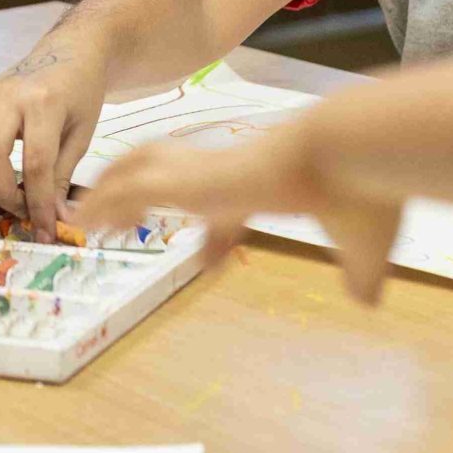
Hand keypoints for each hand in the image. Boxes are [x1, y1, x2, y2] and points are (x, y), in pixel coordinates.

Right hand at [0, 41, 107, 237]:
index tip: (45, 230)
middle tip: (20, 209)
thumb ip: (62, 177)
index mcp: (44, 103)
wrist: (66, 53)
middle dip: (3, 194)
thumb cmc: (79, 93)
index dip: (39, 204)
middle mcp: (7, 97)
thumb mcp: (82, 135)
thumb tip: (54, 219)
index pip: (35, 163)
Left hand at [76, 122, 403, 304]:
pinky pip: (131, 189)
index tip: (206, 259)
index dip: (216, 233)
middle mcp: (230, 170)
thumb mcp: (365, 245)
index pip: (230, 202)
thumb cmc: (364, 195)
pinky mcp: (192, 180)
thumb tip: (368, 300)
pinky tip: (83, 219)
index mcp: (267, 180)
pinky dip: (105, 203)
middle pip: (168, 172)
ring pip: (141, 174)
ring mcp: (208, 171)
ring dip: (110, 193)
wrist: (352, 153)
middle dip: (139, 191)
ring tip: (83, 216)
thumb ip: (362, 272)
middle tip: (115, 216)